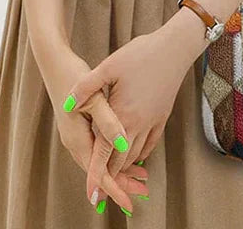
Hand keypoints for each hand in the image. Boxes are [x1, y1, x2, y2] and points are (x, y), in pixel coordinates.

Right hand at [38, 44, 148, 214]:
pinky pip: (96, 150)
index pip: (98, 174)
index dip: (116, 189)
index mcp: (77, 139)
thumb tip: (123, 145)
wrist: (54, 62)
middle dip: (121, 184)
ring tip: (140, 177)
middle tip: (143, 192)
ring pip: (98, 162)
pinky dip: (112, 157)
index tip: (131, 203)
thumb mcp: (94, 98)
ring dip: (118, 171)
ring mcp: (75, 135)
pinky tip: (124, 153)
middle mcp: (74, 141)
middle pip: (99, 172)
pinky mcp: (79, 126)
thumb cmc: (73, 76)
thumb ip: (108, 122)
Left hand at [65, 7, 207, 187]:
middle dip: (111, 177)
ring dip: (124, 166)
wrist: (175, 47)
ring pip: (136, 153)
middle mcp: (139, 123)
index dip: (96, 174)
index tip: (92, 195)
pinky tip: (136, 154)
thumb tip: (67, 103)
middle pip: (121, 160)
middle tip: (102, 192)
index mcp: (122, 114)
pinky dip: (141, 153)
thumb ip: (86, 87)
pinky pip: (151, 142)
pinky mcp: (162, 114)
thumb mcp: (109, 66)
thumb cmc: (141, 53)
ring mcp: (153, 120)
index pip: (105, 153)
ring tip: (114, 175)